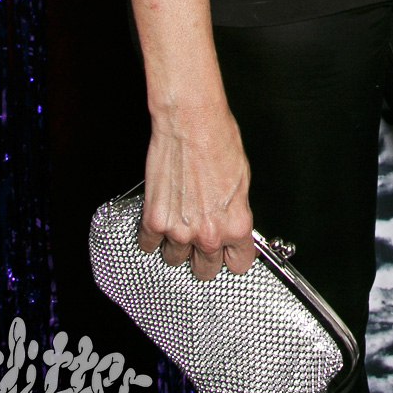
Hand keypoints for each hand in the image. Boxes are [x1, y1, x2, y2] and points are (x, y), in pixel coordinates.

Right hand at [138, 105, 255, 280]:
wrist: (191, 121)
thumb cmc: (219, 140)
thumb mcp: (243, 179)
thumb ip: (236, 212)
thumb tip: (234, 226)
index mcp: (236, 224)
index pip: (239, 264)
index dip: (234, 256)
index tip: (230, 252)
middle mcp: (208, 234)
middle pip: (205, 270)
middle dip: (204, 256)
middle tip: (201, 237)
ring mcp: (179, 231)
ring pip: (174, 260)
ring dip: (177, 246)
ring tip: (180, 222)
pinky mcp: (154, 221)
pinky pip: (148, 244)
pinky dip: (153, 235)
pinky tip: (161, 218)